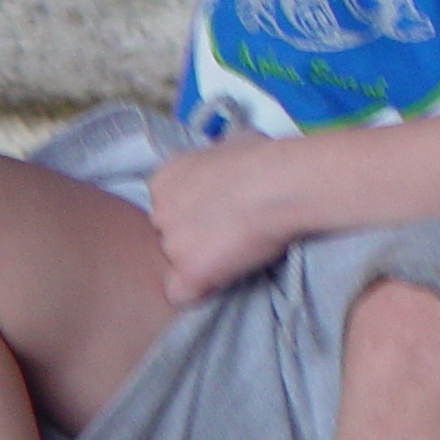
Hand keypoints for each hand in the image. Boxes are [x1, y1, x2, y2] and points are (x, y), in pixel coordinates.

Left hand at [145, 134, 299, 306]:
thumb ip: (212, 164)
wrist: (280, 184)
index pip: (166, 206)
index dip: (192, 212)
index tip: (216, 212)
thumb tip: (223, 167)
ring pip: (175, 264)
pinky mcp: (190, 271)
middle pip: (166, 235)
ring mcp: (172, 243)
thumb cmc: (263, 158)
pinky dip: (197, 291)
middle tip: (225, 232)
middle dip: (191, 236)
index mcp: (163, 179)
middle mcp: (159, 211)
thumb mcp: (226, 146)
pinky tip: (219, 279)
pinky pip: (180, 294)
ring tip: (234, 251)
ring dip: (199, 261)